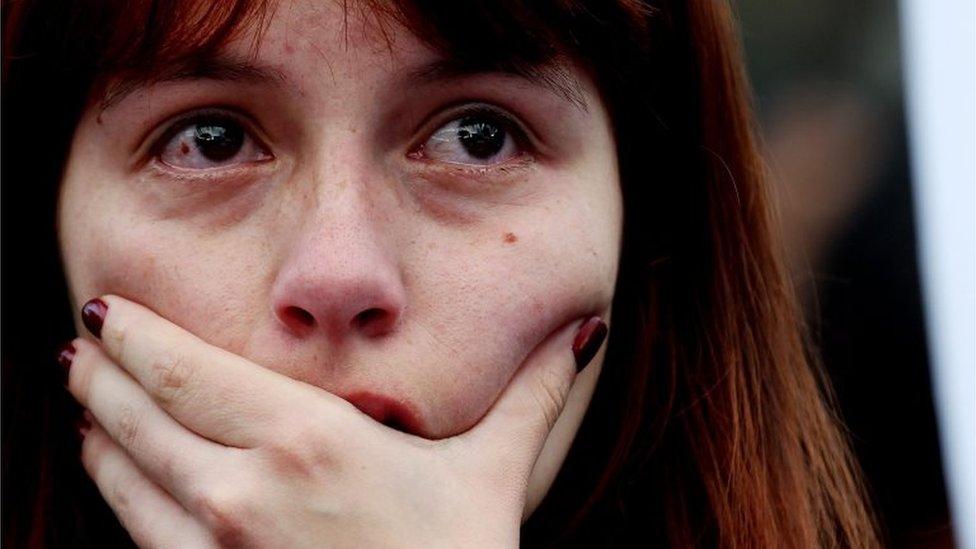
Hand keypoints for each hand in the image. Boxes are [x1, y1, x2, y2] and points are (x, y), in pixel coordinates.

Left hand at [64, 295, 606, 547]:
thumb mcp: (491, 474)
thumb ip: (532, 395)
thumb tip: (582, 330)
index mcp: (306, 440)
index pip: (189, 370)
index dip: (136, 335)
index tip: (106, 309)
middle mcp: (242, 488)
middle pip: (140, 412)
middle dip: (101, 371)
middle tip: (78, 343)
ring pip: (123, 472)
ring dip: (97, 427)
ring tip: (83, 398)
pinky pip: (133, 530)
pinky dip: (112, 487)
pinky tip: (111, 469)